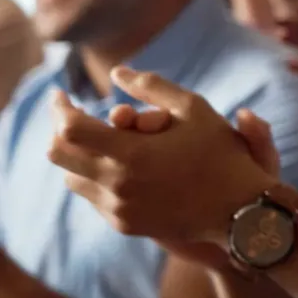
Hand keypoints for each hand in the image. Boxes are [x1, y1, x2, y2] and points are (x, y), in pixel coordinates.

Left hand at [47, 69, 276, 246]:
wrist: (239, 210)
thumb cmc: (221, 154)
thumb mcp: (194, 109)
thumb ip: (153, 85)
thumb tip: (117, 72)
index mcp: (132, 153)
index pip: (70, 129)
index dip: (60, 108)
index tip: (61, 95)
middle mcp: (117, 184)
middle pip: (59, 155)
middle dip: (60, 130)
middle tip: (73, 117)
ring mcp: (118, 208)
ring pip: (71, 180)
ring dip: (78, 157)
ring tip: (98, 142)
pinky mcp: (124, 224)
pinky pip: (93, 198)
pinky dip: (96, 179)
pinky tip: (119, 167)